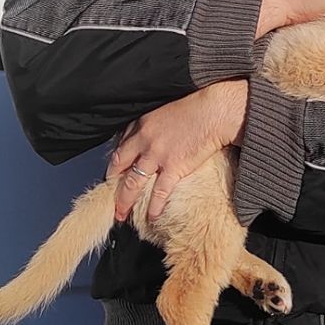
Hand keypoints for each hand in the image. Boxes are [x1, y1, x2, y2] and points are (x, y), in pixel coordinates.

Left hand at [107, 80, 247, 222]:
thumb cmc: (197, 107)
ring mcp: (157, 155)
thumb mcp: (166, 110)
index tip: (114, 174)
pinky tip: (151, 217)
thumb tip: (154, 137)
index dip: (115, 163)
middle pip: (120, 166)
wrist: (215, 111)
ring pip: (133, 183)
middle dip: (113, 184)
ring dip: (125, 201)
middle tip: (109, 198)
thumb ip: (155, 125)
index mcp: (142, 125)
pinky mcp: (174, 167)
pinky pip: (159, 192)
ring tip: (121, 214)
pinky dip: (154, 207)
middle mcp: (144, 140)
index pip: (121, 146)